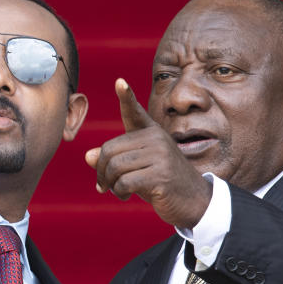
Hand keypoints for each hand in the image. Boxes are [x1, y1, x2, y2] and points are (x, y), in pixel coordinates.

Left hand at [85, 79, 211, 228]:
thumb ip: (115, 159)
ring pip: (115, 166)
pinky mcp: (161, 176)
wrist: (194, 201)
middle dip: (101, 170)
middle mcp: (156, 138)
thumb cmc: (162, 182)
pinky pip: (124, 182)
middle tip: (103, 184)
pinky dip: (119, 192)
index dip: (126, 97)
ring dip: (109, 183)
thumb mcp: (138, 167)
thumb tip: (88, 156)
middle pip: (110, 149)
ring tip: (115, 190)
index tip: (119, 82)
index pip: (135, 112)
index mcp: (152, 132)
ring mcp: (160, 156)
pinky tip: (125, 196)